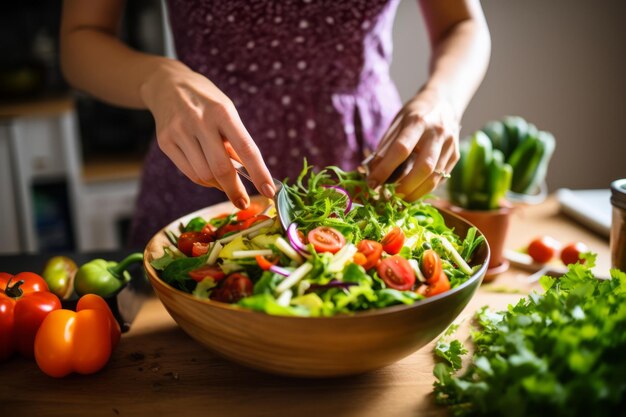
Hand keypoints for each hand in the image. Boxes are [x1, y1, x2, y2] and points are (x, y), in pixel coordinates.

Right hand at [140, 60, 274, 208]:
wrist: (167, 85)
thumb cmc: (206, 101)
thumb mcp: (227, 111)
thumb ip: (237, 141)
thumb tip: (248, 174)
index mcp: (222, 111)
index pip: (246, 148)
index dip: (259, 173)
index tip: (269, 191)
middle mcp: (199, 120)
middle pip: (221, 168)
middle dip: (235, 190)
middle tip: (243, 202)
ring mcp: (179, 131)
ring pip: (204, 175)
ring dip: (218, 184)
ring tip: (224, 180)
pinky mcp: (165, 142)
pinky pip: (190, 173)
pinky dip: (204, 180)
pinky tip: (210, 175)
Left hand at [367, 88, 459, 200]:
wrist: (444, 102)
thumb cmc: (414, 114)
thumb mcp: (396, 123)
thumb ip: (385, 147)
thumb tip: (372, 172)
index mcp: (418, 122)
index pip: (401, 149)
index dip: (385, 169)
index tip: (372, 183)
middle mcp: (437, 133)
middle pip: (424, 168)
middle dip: (404, 187)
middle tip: (389, 197)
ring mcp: (450, 145)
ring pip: (434, 178)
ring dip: (415, 193)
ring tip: (399, 198)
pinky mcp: (456, 156)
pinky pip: (440, 179)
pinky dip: (424, 189)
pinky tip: (412, 191)